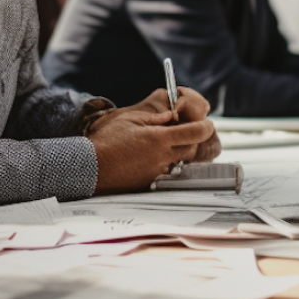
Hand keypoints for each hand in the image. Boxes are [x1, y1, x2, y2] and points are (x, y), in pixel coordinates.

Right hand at [101, 87, 219, 162]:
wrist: (91, 167)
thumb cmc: (108, 140)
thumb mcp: (130, 120)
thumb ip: (155, 118)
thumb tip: (171, 117)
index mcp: (160, 139)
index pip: (196, 132)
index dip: (206, 127)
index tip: (207, 124)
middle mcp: (163, 157)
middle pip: (191, 149)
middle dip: (190, 140)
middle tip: (180, 131)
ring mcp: (157, 171)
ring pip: (178, 161)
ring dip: (176, 152)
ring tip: (159, 144)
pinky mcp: (149, 181)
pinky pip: (164, 170)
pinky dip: (161, 162)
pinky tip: (146, 157)